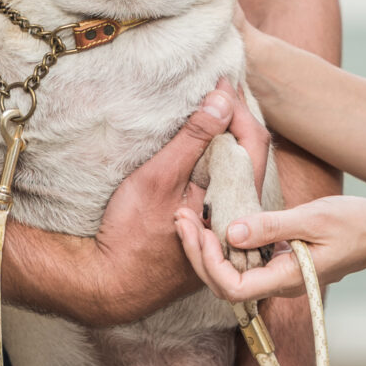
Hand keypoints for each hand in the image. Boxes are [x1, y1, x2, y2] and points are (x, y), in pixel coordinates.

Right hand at [66, 78, 252, 325]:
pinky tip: (202, 144)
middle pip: (250, 154)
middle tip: (219, 87)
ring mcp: (223, 224)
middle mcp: (237, 216)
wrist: (112, 284)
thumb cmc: (131, 233)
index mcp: (234, 202)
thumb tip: (222, 100)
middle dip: (236, 117)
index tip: (221, 82)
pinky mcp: (209, 230)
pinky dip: (216, 159)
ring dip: (227, 136)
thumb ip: (193, 139)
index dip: (239, 107)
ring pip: (238, 170)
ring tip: (213, 107)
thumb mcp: (160, 176)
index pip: (253, 142)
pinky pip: (223, 186)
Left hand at [174, 194, 365, 302]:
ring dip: (206, 248)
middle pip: (222, 284)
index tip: (199, 229)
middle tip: (180, 216)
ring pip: (231, 274)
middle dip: (196, 253)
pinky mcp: (281, 263)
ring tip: (189, 215)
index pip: (231, 288)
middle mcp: (279, 284)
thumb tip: (231, 232)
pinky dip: (224, 243)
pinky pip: (244, 262)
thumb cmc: (357, 223)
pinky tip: (216, 220)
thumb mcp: (314, 218)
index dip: (208, 263)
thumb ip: (272, 226)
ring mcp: (280, 276)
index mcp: (287, 280)